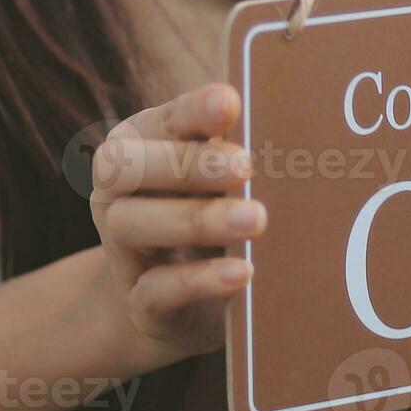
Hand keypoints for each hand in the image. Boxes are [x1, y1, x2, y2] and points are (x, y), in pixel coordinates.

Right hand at [89, 83, 264, 370]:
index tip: (231, 104)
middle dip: (187, 164)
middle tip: (246, 166)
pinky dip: (199, 280)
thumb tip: (294, 127)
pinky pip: (155, 290)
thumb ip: (236, 154)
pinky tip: (242, 272)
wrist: (170, 305)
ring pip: (131, 225)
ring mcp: (121, 251)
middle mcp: (116, 195)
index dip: (192, 111)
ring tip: (255, 219)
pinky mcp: (139, 304)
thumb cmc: (202, 219)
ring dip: (197, 219)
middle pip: (125, 168)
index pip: (158, 121)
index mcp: (138, 148)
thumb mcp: (216, 182)